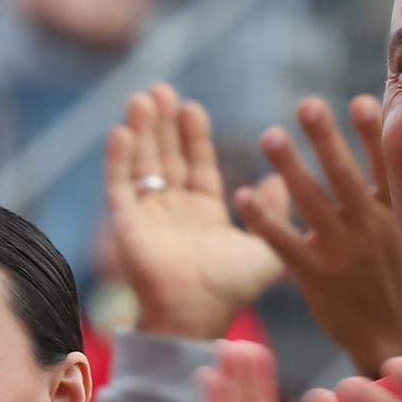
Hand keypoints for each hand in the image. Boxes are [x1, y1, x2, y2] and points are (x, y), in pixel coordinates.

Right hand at [104, 84, 283, 340]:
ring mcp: (147, 217)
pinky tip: (121, 131)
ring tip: (142, 98)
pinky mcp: (126, 225)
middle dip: (163, 124)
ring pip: (141, 164)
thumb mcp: (267, 245)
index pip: (196, 164)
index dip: (193, 135)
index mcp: (204, 214)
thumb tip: (284, 181)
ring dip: (140, 131)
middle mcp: (173, 212)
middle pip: (165, 157)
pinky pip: (118, 186)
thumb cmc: (233, 288)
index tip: (192, 107)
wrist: (199, 311)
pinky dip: (117, 159)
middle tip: (161, 90)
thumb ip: (275, 211)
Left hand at [237, 96, 401, 376]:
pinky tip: (244, 195)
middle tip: (306, 105)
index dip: (371, 134)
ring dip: (289, 167)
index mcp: (394, 216)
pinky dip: (263, 218)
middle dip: (325, 138)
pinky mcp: (315, 275)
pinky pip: (284, 242)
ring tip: (271, 135)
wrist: (394, 340)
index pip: (384, 167)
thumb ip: (395, 201)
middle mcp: (368, 229)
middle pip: (344, 176)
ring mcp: (340, 252)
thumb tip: (386, 158)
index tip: (358, 100)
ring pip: (312, 202)